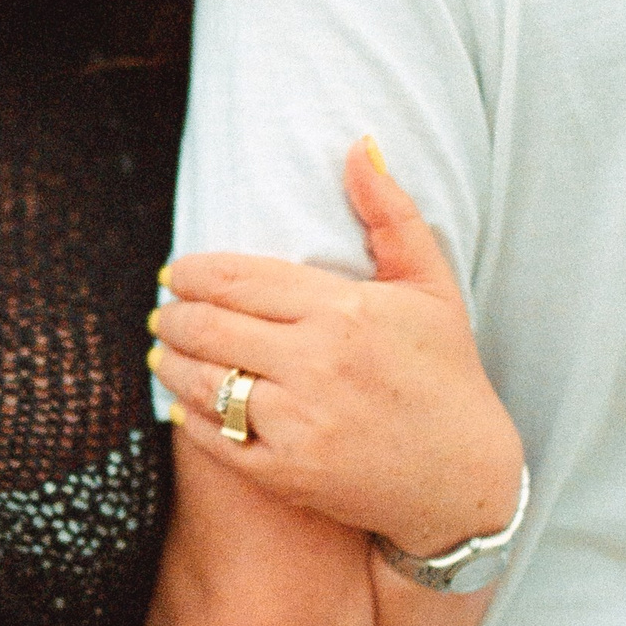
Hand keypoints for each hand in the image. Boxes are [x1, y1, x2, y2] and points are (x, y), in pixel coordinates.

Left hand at [151, 139, 522, 561]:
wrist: (465, 480)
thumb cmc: (446, 374)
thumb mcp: (431, 287)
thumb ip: (390, 213)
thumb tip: (358, 145)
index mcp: (343, 310)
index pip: (235, 279)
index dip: (191, 274)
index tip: (176, 273)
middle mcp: (315, 363)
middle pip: (206, 327)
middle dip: (170, 315)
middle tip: (161, 311)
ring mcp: (297, 422)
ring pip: (200, 381)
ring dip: (169, 362)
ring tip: (163, 351)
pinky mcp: (286, 472)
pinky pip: (213, 438)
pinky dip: (188, 417)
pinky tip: (183, 403)